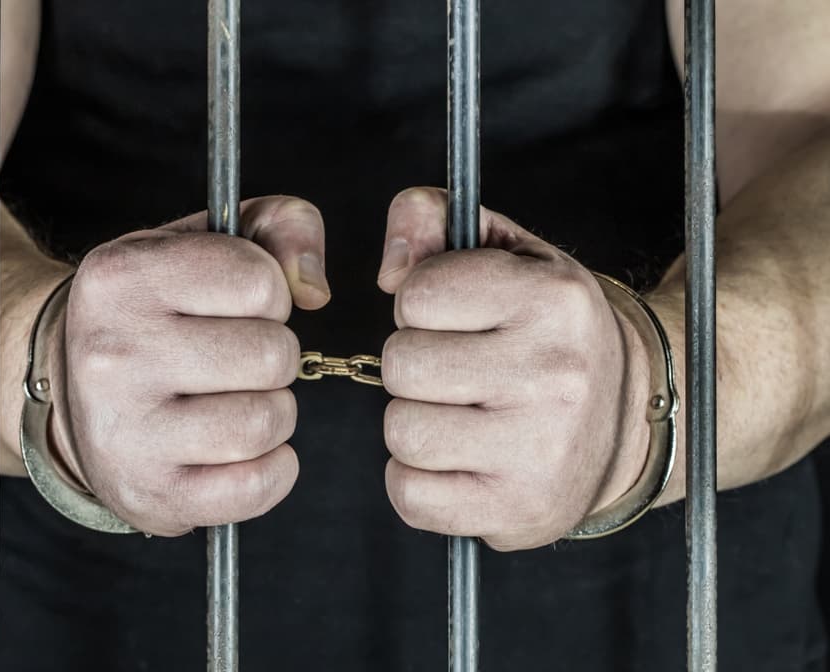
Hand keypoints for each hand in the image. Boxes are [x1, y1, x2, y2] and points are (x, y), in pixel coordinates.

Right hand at [48, 196, 329, 535]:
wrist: (74, 392)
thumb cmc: (158, 310)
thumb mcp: (204, 242)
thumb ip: (280, 225)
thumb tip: (313, 288)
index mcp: (123, 276)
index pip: (260, 281)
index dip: (269, 294)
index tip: (239, 305)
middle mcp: (113, 352)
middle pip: (273, 355)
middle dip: (275, 356)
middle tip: (239, 360)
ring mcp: (127, 430)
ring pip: (267, 421)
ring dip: (273, 412)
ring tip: (237, 400)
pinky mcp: (150, 492)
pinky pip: (257, 486)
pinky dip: (272, 469)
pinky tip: (243, 450)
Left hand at [377, 188, 651, 550]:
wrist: (632, 417)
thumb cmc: (550, 331)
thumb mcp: (511, 255)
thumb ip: (437, 220)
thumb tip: (389, 267)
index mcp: (551, 299)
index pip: (417, 294)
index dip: (421, 306)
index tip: (456, 319)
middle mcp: (553, 373)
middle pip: (401, 366)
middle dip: (415, 366)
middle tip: (458, 371)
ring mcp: (540, 449)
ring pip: (401, 431)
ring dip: (416, 422)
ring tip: (462, 414)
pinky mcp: (521, 509)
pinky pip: (410, 495)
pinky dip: (417, 480)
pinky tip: (457, 460)